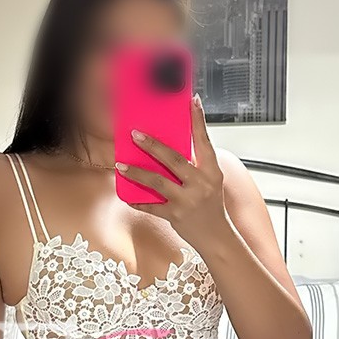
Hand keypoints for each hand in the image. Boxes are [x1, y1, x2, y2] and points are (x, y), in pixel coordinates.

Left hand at [116, 93, 226, 249]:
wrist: (217, 238)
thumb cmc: (211, 207)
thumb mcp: (210, 183)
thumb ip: (194, 167)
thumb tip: (168, 151)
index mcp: (212, 172)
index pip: (204, 141)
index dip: (198, 121)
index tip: (192, 101)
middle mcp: (201, 184)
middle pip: (174, 159)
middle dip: (152, 146)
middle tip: (135, 134)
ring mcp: (188, 200)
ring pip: (158, 182)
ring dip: (137, 173)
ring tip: (121, 165)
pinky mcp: (176, 216)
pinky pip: (152, 206)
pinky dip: (139, 201)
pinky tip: (127, 196)